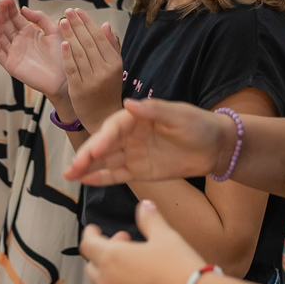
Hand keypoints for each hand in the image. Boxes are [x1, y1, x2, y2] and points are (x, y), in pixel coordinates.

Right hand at [0, 0, 68, 98]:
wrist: (66, 76)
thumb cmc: (62, 54)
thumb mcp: (54, 31)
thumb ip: (40, 18)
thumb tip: (24, 8)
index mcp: (28, 32)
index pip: (15, 17)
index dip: (10, 8)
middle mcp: (19, 41)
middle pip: (6, 24)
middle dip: (2, 13)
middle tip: (1, 1)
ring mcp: (14, 52)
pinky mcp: (11, 64)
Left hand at [59, 8, 122, 130]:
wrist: (103, 117)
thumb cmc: (108, 89)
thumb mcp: (115, 68)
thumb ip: (111, 46)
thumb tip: (106, 25)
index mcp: (115, 63)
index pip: (100, 38)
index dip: (88, 23)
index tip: (78, 11)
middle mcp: (104, 71)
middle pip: (89, 43)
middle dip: (77, 25)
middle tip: (68, 11)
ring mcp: (91, 81)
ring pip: (79, 54)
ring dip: (70, 36)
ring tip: (62, 21)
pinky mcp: (78, 90)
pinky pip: (71, 69)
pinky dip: (67, 56)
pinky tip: (62, 43)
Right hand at [64, 97, 232, 185]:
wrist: (215, 147)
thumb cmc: (199, 125)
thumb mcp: (179, 116)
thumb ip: (154, 111)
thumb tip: (129, 103)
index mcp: (138, 117)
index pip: (115, 126)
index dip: (103, 138)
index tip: (94, 149)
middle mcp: (131, 134)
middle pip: (105, 144)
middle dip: (87, 155)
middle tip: (72, 167)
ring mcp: (133, 153)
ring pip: (105, 161)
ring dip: (87, 167)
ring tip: (69, 175)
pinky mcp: (139, 170)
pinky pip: (117, 174)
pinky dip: (101, 178)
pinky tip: (84, 181)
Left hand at [81, 200, 205, 283]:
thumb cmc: (180, 265)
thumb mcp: (166, 236)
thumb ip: (150, 219)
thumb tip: (143, 204)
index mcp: (112, 258)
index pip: (87, 244)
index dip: (91, 234)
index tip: (96, 230)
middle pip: (92, 268)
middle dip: (104, 257)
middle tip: (128, 250)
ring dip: (109, 283)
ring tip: (129, 278)